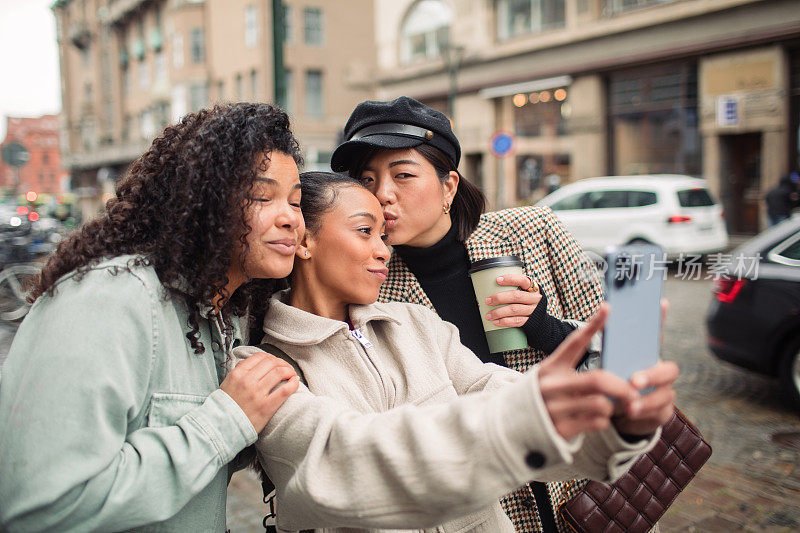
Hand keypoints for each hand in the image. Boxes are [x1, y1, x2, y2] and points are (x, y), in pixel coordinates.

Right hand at [220, 351, 299, 432]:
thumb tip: (249, 362)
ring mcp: (257, 394)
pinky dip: (293, 384)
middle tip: (286, 368)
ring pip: (279, 373)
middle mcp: (247, 381)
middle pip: (272, 363)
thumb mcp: (226, 384)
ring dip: (289, 371)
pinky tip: (295, 382)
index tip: (275, 362)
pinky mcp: (266, 407)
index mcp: (238, 374)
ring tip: (291, 374)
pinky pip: (284, 390)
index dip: (271, 357)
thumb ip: (238, 372)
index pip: (259, 357)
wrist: (222, 429)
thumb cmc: (225, 408)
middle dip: (282, 363)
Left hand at [484, 274, 541, 326]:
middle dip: (500, 298)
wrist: (541, 319)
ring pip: (514, 310)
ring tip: (489, 315)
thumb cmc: (528, 302)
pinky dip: (505, 322)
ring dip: (499, 312)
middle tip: (488, 301)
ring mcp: (533, 310)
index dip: (510, 279)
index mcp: (533, 288)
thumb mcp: (526, 292)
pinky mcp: (531, 321)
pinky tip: (496, 322)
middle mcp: (535, 298)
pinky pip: (516, 321)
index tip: (497, 280)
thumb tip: (491, 286)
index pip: (523, 280)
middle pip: (516, 296)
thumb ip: (515, 288)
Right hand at [537, 304, 638, 439]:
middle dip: (622, 387)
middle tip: (633, 392)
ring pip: (601, 404)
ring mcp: (555, 408)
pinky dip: (603, 421)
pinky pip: (597, 423)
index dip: (593, 325)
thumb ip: (574, 372)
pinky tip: (596, 419)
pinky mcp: (560, 429)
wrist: (512, 425)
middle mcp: (551, 385)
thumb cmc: (540, 397)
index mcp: (551, 367)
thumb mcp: (550, 377)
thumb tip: (611, 374)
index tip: (608, 307)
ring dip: (611, 407)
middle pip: (598, 380)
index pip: (575, 342)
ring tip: (608, 408)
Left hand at [612, 298, 678, 435]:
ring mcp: (664, 392)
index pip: (655, 337)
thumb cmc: (615, 385)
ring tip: (629, 406)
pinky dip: (644, 414)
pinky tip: (630, 415)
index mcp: (646, 358)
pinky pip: (660, 412)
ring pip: (665, 393)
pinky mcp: (662, 411)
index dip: (660, 321)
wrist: (622, 414)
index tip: (661, 303)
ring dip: (647, 400)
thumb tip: (601, 317)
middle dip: (652, 375)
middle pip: (669, 370)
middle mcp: (660, 372)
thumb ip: (611, 348)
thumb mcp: (610, 367)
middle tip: (633, 381)